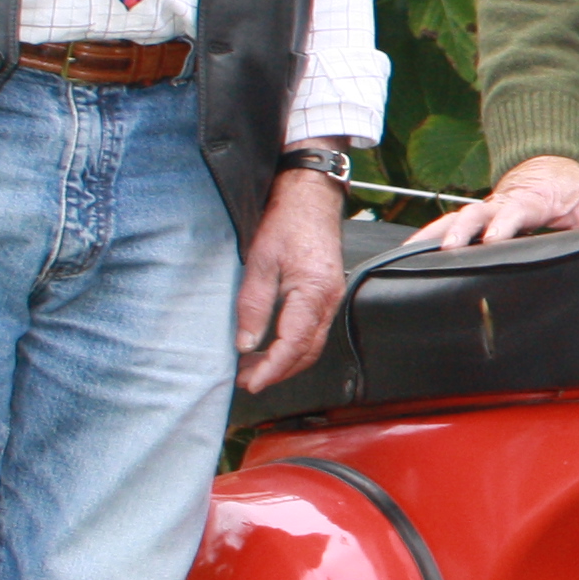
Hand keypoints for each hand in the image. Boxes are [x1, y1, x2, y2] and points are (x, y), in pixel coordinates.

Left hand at [235, 166, 349, 391]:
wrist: (310, 196)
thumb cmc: (287, 221)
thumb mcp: (260, 261)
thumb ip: (253, 305)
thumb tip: (246, 342)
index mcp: (314, 293)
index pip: (294, 344)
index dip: (272, 369)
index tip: (251, 383)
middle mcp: (329, 300)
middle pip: (308, 352)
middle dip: (278, 372)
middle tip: (246, 380)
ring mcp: (332, 297)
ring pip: (312, 344)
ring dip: (285, 361)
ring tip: (253, 366)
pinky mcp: (327, 292)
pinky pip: (314, 330)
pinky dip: (293, 346)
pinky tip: (271, 345)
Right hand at [412, 154, 578, 250]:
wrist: (548, 162)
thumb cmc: (566, 185)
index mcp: (531, 200)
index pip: (515, 211)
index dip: (503, 224)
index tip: (493, 238)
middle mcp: (502, 203)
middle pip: (475, 214)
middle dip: (460, 231)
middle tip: (448, 250)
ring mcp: (486, 209)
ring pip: (455, 219)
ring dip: (434, 234)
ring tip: (412, 254)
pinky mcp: (476, 217)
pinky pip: (448, 224)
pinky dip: (427, 236)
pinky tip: (410, 252)